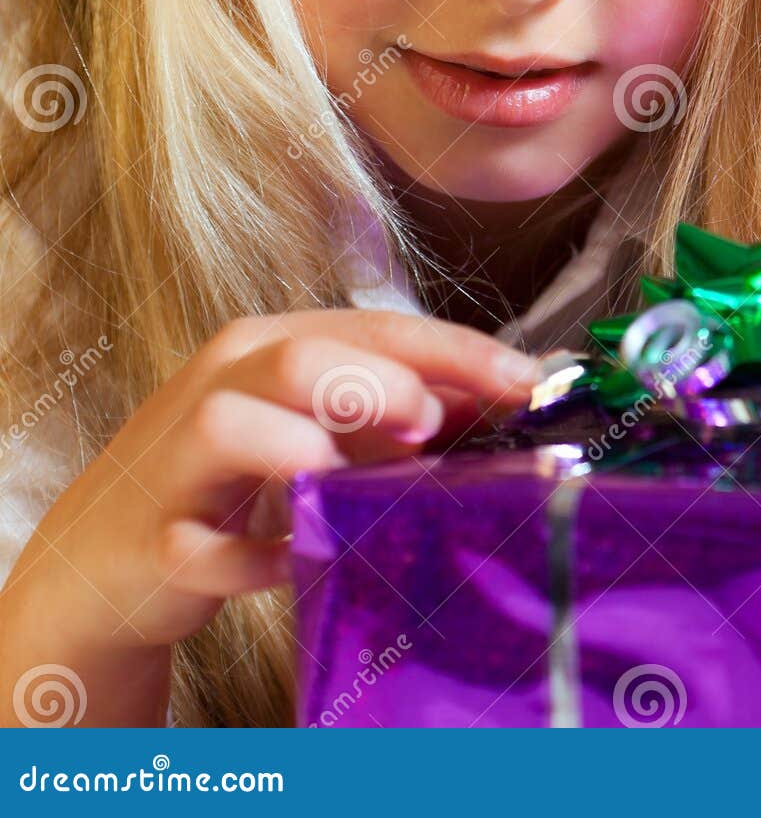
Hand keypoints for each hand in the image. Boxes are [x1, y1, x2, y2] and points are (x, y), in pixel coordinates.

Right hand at [0, 309, 542, 724]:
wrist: (102, 562)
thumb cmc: (237, 483)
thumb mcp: (323, 431)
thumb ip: (405, 411)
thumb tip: (515, 397)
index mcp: (273, 344)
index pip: (378, 326)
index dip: (459, 351)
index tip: (529, 381)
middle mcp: (223, 383)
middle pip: (303, 356)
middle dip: (381, 385)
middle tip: (433, 426)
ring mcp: (175, 459)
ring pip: (231, 425)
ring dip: (304, 451)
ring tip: (351, 479)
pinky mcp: (150, 541)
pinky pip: (201, 548)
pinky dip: (252, 560)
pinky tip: (291, 562)